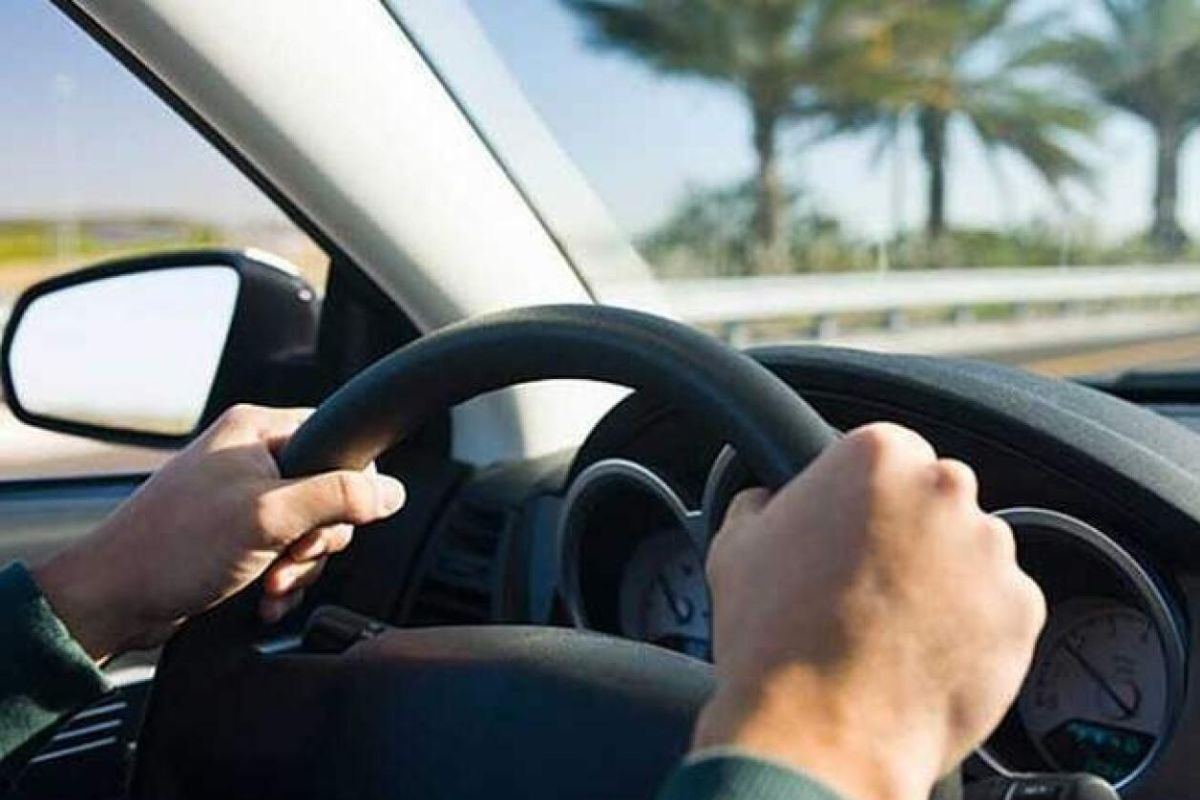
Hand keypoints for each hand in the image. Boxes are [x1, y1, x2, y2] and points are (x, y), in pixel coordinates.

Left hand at [32, 405, 405, 660]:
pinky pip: (285, 556)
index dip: (350, 484)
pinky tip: (262, 597)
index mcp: (257, 430)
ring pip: (310, 532)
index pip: (339, 440)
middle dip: (318, 540)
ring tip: (269, 583)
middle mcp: (252, 459)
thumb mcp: (270, 516)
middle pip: (331, 494)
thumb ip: (339, 497)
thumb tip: (392, 491)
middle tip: (291, 555)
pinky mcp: (236, 538)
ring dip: (298, 568)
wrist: (112, 601)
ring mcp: (243, 500)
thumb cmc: (173, 549)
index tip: (333, 518)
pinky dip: (280, 582)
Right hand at [694, 423, 1044, 799]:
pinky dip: (974, 627)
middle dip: (911, 533)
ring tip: (895, 628)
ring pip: (973, 553)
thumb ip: (762, 504)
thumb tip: (767, 501)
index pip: (889, 455)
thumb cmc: (773, 638)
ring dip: (946, 579)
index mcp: (876, 456)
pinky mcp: (1022, 611)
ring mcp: (990, 550)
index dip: (866, 500)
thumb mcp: (737, 548)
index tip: (853, 531)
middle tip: (870, 584)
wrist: (820, 729)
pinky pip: (1002, 608)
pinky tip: (926, 654)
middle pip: (937, 498)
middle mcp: (944, 489)